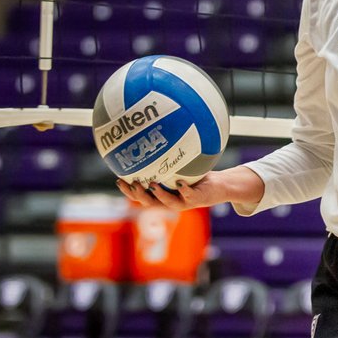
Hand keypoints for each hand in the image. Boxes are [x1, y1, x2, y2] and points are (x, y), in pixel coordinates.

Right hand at [116, 166, 264, 210]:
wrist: (218, 186)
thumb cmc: (196, 175)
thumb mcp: (180, 164)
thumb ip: (167, 156)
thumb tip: (154, 135)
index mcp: (163, 195)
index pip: (141, 195)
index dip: (129, 191)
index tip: (119, 179)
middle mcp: (171, 201)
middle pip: (150, 202)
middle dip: (139, 194)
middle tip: (131, 183)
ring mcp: (184, 202)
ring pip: (168, 203)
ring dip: (159, 194)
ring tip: (152, 184)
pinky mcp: (197, 199)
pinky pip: (189, 195)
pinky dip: (184, 189)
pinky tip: (180, 182)